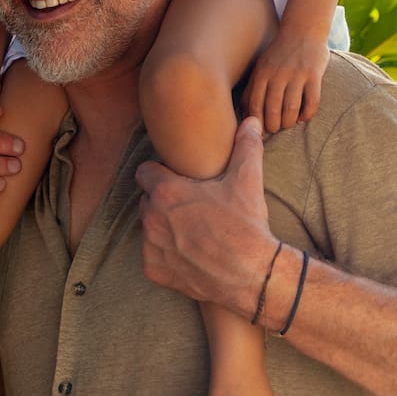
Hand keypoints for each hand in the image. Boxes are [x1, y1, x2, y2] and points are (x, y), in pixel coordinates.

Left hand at [137, 117, 277, 316]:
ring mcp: (151, 246)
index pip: (145, 172)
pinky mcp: (155, 271)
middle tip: (191, 206)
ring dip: (164, 227)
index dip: (160, 173)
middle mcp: (151, 217)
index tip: (177, 179)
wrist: (251, 273)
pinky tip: (189, 253)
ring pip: (149, 228)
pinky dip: (167, 255)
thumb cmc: (245, 224)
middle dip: (164, 201)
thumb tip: (251, 121)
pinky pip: (153, 256)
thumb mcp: (247, 179)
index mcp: (166, 191)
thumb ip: (246, 145)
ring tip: (192, 231)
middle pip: (148, 200)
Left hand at [244, 27, 327, 132]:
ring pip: (291, 108)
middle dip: (273, 126)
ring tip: (289, 124)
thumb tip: (244, 117)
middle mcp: (278, 74)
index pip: (254, 105)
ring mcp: (296, 74)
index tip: (259, 131)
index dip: (256, 123)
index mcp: (262, 73)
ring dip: (289, 122)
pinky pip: (312, 101)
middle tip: (275, 129)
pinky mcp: (314, 74)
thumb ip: (251, 89)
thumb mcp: (260, 67)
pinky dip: (307, 114)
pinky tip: (304, 116)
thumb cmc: (279, 54)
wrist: (303, 29)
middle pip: (272, 110)